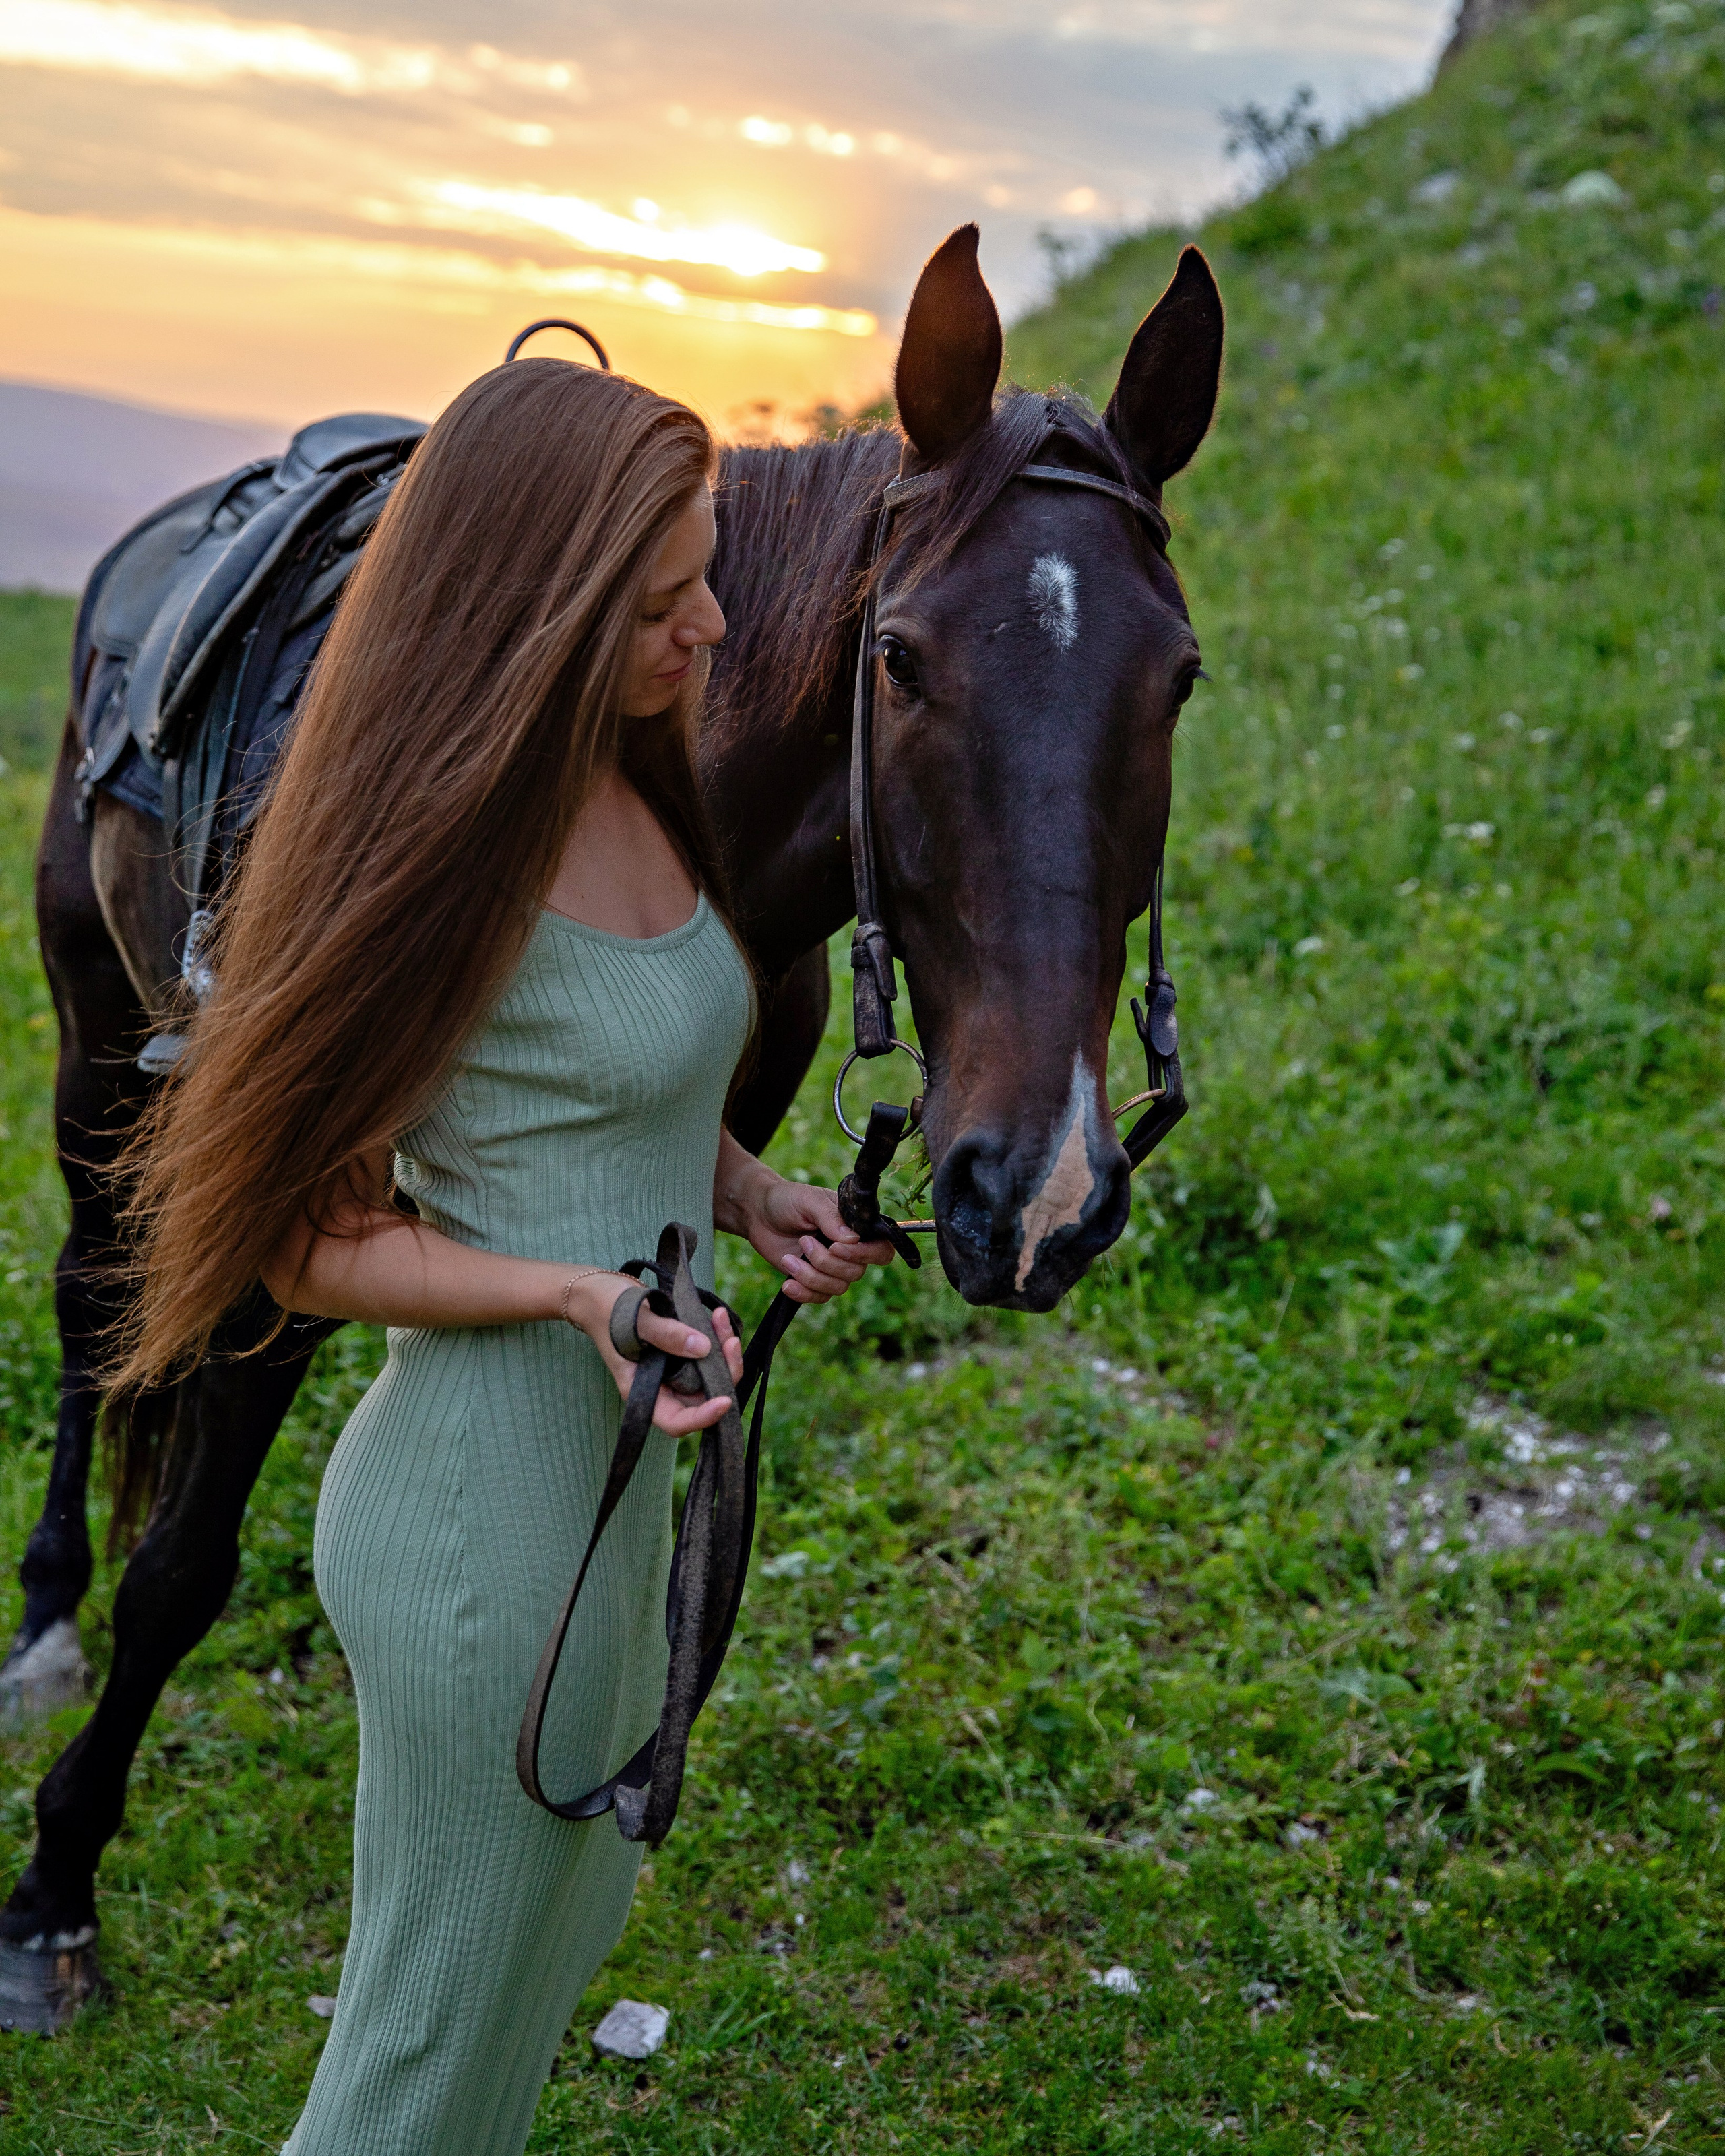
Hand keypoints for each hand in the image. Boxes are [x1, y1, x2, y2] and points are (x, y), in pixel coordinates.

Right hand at [568, 1275, 744, 1436]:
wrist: (598, 1292)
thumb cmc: (606, 1309)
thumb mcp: (633, 1320)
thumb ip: (665, 1334)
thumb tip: (703, 1348)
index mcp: (643, 1391)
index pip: (676, 1420)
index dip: (702, 1417)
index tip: (725, 1401)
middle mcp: (661, 1385)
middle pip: (702, 1397)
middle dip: (724, 1374)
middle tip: (730, 1343)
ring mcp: (673, 1368)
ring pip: (710, 1374)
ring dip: (724, 1352)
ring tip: (721, 1320)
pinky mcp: (682, 1350)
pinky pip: (708, 1352)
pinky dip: (718, 1337)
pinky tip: (717, 1315)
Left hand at [740, 1176, 896, 1304]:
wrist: (758, 1214)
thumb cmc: (787, 1200)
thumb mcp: (809, 1200)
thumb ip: (830, 1217)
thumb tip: (852, 1239)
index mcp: (856, 1226)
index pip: (881, 1249)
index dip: (865, 1254)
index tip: (836, 1247)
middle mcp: (850, 1249)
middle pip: (856, 1272)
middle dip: (826, 1263)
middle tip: (803, 1241)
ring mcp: (832, 1267)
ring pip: (838, 1287)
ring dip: (811, 1277)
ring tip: (788, 1259)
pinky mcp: (814, 1280)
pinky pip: (820, 1297)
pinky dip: (803, 1293)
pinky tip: (787, 1284)